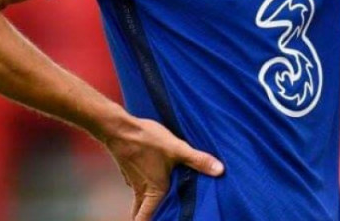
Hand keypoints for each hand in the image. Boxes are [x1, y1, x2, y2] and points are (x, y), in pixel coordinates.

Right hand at [104, 116, 223, 220]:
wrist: (118, 128)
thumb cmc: (147, 140)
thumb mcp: (177, 149)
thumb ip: (198, 160)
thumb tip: (220, 170)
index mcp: (154, 190)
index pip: (145, 218)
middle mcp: (141, 188)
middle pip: (140, 210)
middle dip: (146, 216)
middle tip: (158, 216)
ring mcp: (132, 178)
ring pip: (139, 196)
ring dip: (146, 200)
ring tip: (159, 199)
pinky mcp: (128, 167)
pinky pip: (136, 182)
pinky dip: (143, 184)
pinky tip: (151, 175)